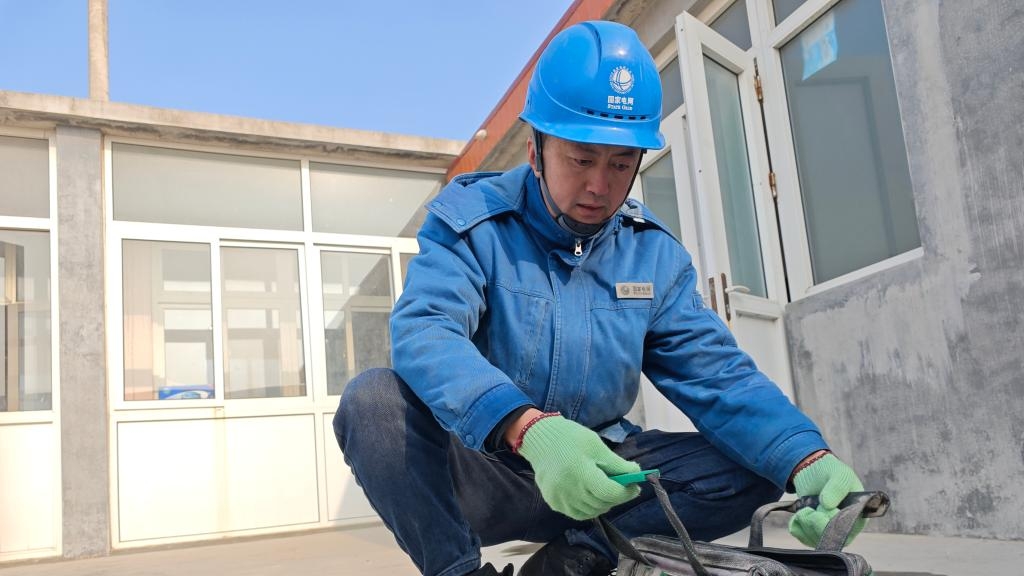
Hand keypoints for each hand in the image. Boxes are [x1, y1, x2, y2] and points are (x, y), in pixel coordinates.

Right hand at [516, 415, 640, 519]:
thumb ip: (617, 464)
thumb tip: (636, 474)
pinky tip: (591, 496)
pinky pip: (577, 513)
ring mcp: (559, 498)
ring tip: (607, 491)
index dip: (626, 492)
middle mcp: (568, 489)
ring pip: (591, 512)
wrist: (538, 439)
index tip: (635, 487)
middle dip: (617, 497)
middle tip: (624, 488)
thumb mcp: (596, 445)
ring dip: (603, 504)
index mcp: (580, 472)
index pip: (609, 492)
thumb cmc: (570, 437)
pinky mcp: (553, 502)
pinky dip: (588, 508)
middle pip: (602, 503)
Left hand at [789, 453, 866, 547]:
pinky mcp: (813, 530)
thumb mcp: (839, 473)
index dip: (834, 523)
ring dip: (806, 524)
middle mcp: (845, 526)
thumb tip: (827, 505)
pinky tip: (798, 515)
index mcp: (858, 514)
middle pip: (832, 538)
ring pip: (816, 540)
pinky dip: (797, 527)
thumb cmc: (831, 471)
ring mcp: (828, 530)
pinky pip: (804, 538)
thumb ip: (837, 487)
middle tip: (809, 510)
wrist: (812, 470)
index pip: (849, 530)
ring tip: (804, 509)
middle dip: (817, 524)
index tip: (824, 508)